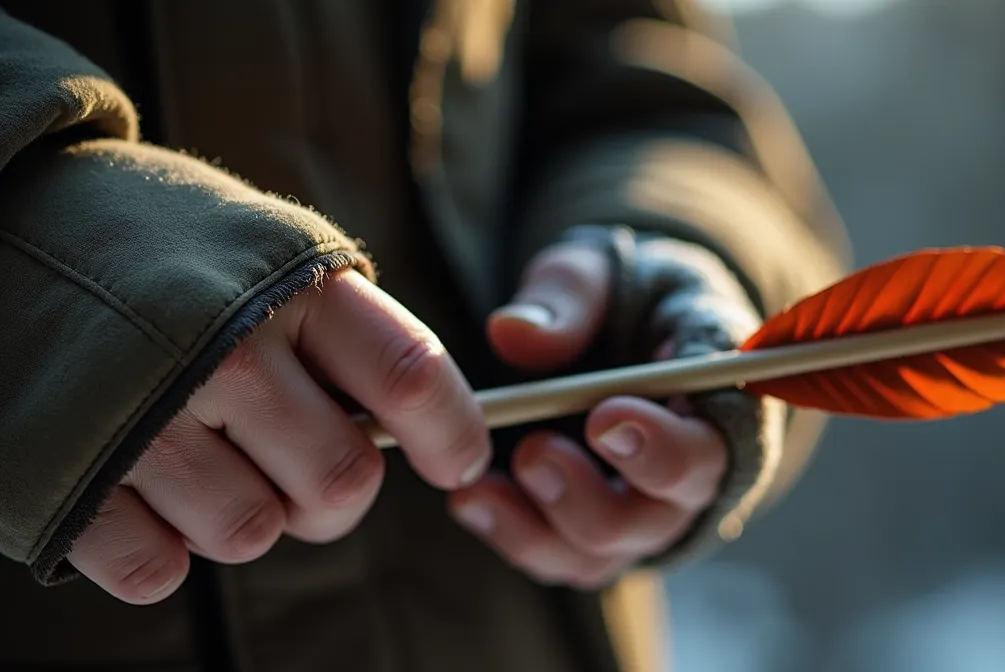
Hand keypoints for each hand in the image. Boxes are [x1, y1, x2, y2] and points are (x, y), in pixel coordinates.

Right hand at [68, 269, 491, 603]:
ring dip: (241, 517)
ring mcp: (144, 418)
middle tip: (302, 474)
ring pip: (251, 534)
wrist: (0, 219)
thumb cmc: (156, 245)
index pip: (410, 378)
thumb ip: (336, 327)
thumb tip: (414, 424)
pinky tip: (137, 489)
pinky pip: (156, 570)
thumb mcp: (261, 250)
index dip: (453, 435)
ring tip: (197, 459)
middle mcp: (226, 351)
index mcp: (290, 286)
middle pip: (341, 482)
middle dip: (334, 500)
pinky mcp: (66, 480)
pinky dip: (156, 548)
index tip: (460, 463)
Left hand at [449, 231, 760, 588]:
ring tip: (477, 489)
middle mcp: (690, 474)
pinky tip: (471, 501)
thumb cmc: (628, 292)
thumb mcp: (606, 269)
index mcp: (718, 403)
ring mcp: (644, 512)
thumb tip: (512, 333)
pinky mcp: (596, 533)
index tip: (604, 418)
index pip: (709, 448)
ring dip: (538, 528)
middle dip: (587, 496)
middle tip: (534, 452)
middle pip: (651, 518)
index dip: (662, 447)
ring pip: (600, 552)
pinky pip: (560, 558)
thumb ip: (570, 294)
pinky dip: (512, 536)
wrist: (627, 325)